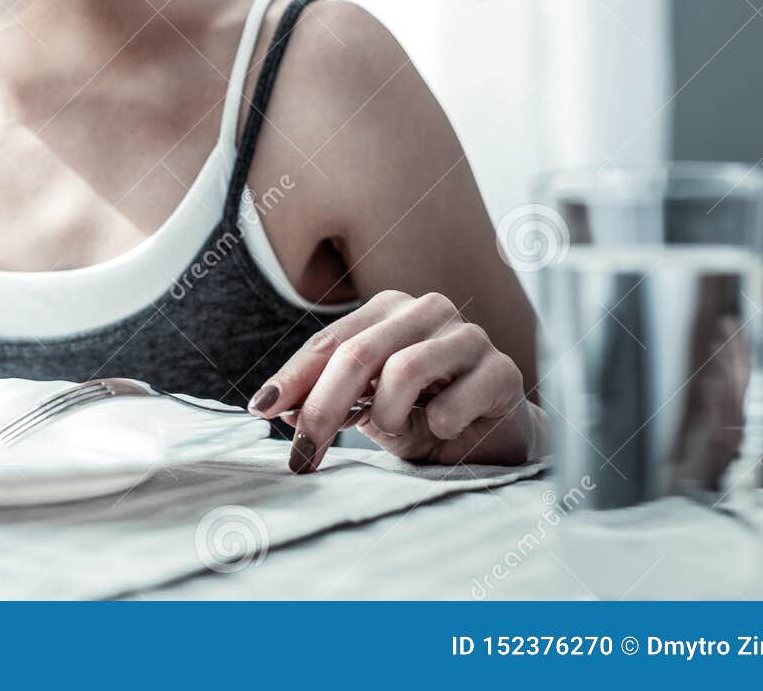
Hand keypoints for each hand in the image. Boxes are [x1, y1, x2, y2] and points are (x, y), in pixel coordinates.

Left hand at [247, 290, 543, 471]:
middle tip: (302, 453)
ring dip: (387, 414)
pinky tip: (443, 431)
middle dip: (322, 408)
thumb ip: (325, 397)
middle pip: (358, 354)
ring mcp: (468, 337)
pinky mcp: (503, 370)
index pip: (329, 341)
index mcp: (387, 309)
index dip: (292, 378)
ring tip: (393, 430)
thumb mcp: (365, 407)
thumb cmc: (423, 415)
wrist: (492, 439)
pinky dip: (438, 425)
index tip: (260, 409)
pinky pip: (455, 401)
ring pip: (404, 369)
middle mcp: (427, 310)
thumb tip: (273, 405)